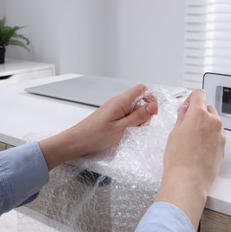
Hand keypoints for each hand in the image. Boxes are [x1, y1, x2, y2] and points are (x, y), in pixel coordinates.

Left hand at [39, 83, 157, 169]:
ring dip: (137, 120)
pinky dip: (129, 124)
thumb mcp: (122, 128)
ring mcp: (114, 109)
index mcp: (121, 101)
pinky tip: (124, 133)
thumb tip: (153, 105)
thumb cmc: (96, 136)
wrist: (77, 141)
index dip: (150, 99)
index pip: (142, 89)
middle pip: (139, 100)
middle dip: (144, 113)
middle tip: (138, 127)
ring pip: (133, 110)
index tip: (151, 114)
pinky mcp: (111, 116)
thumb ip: (139, 116)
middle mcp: (118, 102)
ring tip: (129, 132)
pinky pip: (126, 116)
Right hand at [155, 89, 224, 228]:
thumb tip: (185, 111)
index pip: (199, 94)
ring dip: (204, 125)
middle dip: (198, 113)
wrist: (188, 180)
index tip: (186, 106)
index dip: (191, 98)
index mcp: (199, 114)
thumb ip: (182, 117)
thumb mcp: (174, 133)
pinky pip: (217, 135)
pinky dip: (209, 137)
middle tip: (186, 124)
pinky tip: (198, 148)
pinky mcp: (223, 147)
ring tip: (192, 140)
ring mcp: (220, 134)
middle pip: (207, 108)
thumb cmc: (178, 158)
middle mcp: (214, 121)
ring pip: (213, 122)